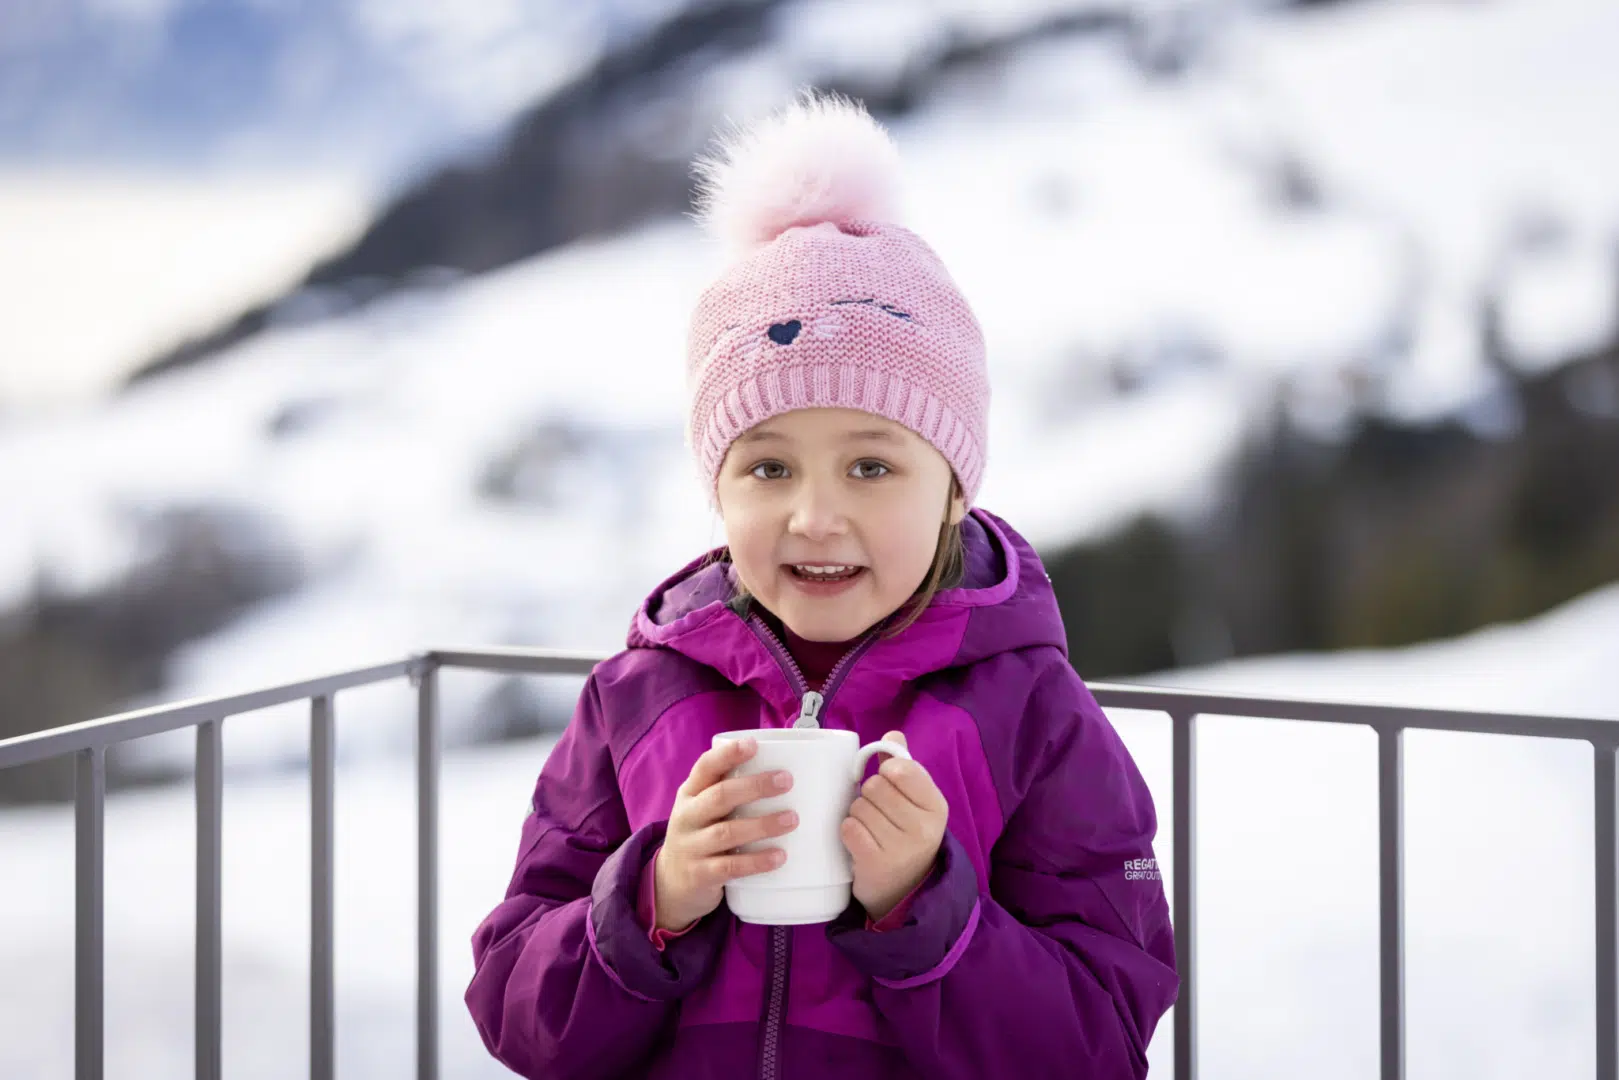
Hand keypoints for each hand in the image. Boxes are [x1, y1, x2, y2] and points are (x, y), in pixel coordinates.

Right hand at [653, 737, 798, 931]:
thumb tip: (785, 770)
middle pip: (719, 796)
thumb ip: (729, 791)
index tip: (753, 745)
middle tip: (786, 780)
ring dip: (762, 825)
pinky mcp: (700, 875)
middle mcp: (687, 816)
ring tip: (791, 819)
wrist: (671, 883)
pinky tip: (779, 856)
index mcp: (690, 793)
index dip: (728, 754)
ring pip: (726, 832)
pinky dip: (756, 862)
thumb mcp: (703, 809)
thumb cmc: (700, 835)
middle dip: (755, 786)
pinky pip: (730, 867)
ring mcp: (691, 846)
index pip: (705, 767)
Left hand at [840, 731, 948, 921]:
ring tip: (871, 828)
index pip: (901, 768)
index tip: (890, 784)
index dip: (887, 772)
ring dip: (858, 814)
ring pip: (858, 806)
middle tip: (879, 812)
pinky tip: (861, 841)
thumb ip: (904, 766)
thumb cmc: (906, 834)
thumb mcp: (914, 801)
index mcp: (936, 805)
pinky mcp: (876, 863)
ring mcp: (901, 848)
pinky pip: (849, 828)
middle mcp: (923, 827)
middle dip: (869, 795)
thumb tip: (892, 733)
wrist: (904, 889)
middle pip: (874, 786)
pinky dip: (849, 831)